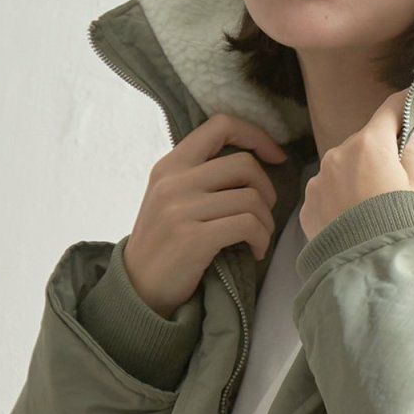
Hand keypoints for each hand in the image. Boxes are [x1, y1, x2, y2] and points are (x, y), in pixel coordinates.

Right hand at [121, 111, 288, 317]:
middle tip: (262, 215)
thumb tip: (252, 160)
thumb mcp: (170, 197)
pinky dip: (261, 239)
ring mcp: (181, 209)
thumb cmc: (164, 243)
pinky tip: (254, 251)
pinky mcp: (193, 238)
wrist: (137, 288)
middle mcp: (173, 181)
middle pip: (244, 165)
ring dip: (265, 222)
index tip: (276, 157)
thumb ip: (200, 175)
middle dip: (267, 191)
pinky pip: (248, 225)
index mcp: (170, 165)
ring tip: (257, 238)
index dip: (256, 136)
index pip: (220, 125)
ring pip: (251, 198)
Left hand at [300, 91, 413, 243]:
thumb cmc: (403, 227)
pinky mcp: (308, 204)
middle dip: (377, 152)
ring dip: (354, 176)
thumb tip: (410, 134)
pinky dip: (338, 198)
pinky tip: (351, 218)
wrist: (371, 269)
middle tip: (393, 176)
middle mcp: (338, 154)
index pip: (389, 110)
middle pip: (363, 143)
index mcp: (371, 145)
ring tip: (369, 206)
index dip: (403, 103)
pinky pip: (326, 191)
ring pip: (341, 167)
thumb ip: (412, 157)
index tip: (411, 98)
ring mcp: (319, 179)